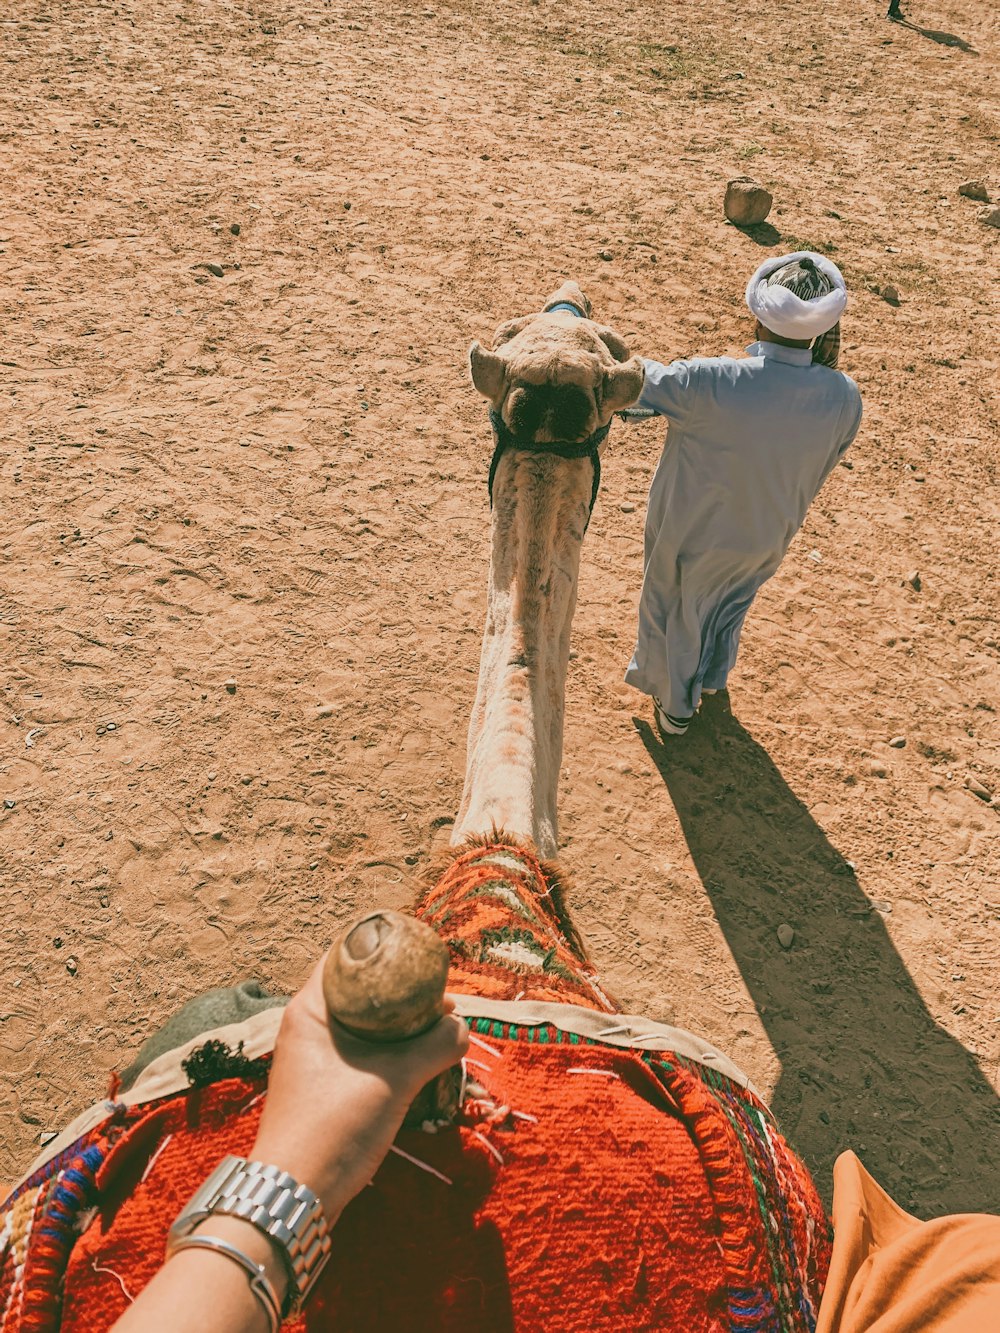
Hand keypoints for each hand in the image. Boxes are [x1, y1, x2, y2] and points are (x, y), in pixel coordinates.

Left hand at [250, 953, 467, 1222]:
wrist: (294, 1195)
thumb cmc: (334, 1127)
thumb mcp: (394, 1079)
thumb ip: (435, 1046)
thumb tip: (461, 1028)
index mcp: (310, 1008)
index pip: (345, 956)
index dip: (385, 951)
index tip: (422, 957)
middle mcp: (306, 1026)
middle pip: (359, 992)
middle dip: (402, 994)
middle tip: (441, 1002)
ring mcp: (311, 1058)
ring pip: (362, 1026)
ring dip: (399, 1028)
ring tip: (436, 1034)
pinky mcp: (321, 1087)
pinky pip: (360, 1054)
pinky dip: (387, 1053)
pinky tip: (415, 1066)